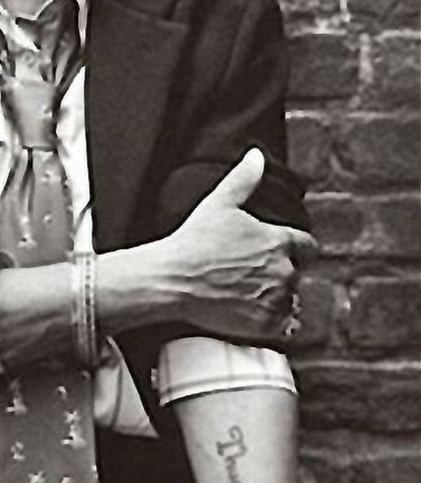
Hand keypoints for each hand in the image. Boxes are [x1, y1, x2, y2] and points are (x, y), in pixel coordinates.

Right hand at [160, 149, 316, 343]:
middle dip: (278, 275)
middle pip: (296, 275)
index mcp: (279, 241)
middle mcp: (284, 271)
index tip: (278, 255)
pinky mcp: (267, 325)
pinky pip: (283, 327)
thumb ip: (244, 179)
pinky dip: (271, 322)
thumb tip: (257, 155)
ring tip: (245, 295)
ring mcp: (277, 300)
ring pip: (290, 301)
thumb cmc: (194, 240)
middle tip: (249, 276)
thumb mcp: (219, 203)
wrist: (173, 279)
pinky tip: (248, 313)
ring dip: (275, 299)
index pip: (308, 248)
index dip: (295, 251)